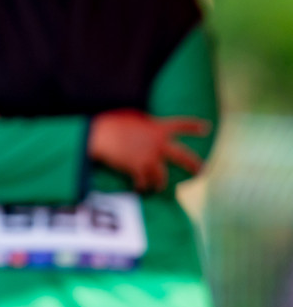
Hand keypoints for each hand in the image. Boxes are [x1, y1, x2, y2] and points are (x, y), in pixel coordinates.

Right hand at [88, 109, 209, 192]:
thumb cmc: (112, 123)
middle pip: (183, 157)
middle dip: (194, 165)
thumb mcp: (133, 117)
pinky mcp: (137, 169)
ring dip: (160, 183)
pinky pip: (143, 181)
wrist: (100, 135)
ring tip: (160, 187)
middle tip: (201, 172)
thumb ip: (146, 124)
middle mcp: (158, 144)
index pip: (181, 125)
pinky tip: (139, 188)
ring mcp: (149, 158)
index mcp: (158, 128)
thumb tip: (149, 128)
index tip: (206, 128)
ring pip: (162, 176)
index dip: (194, 126)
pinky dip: (141, 186)